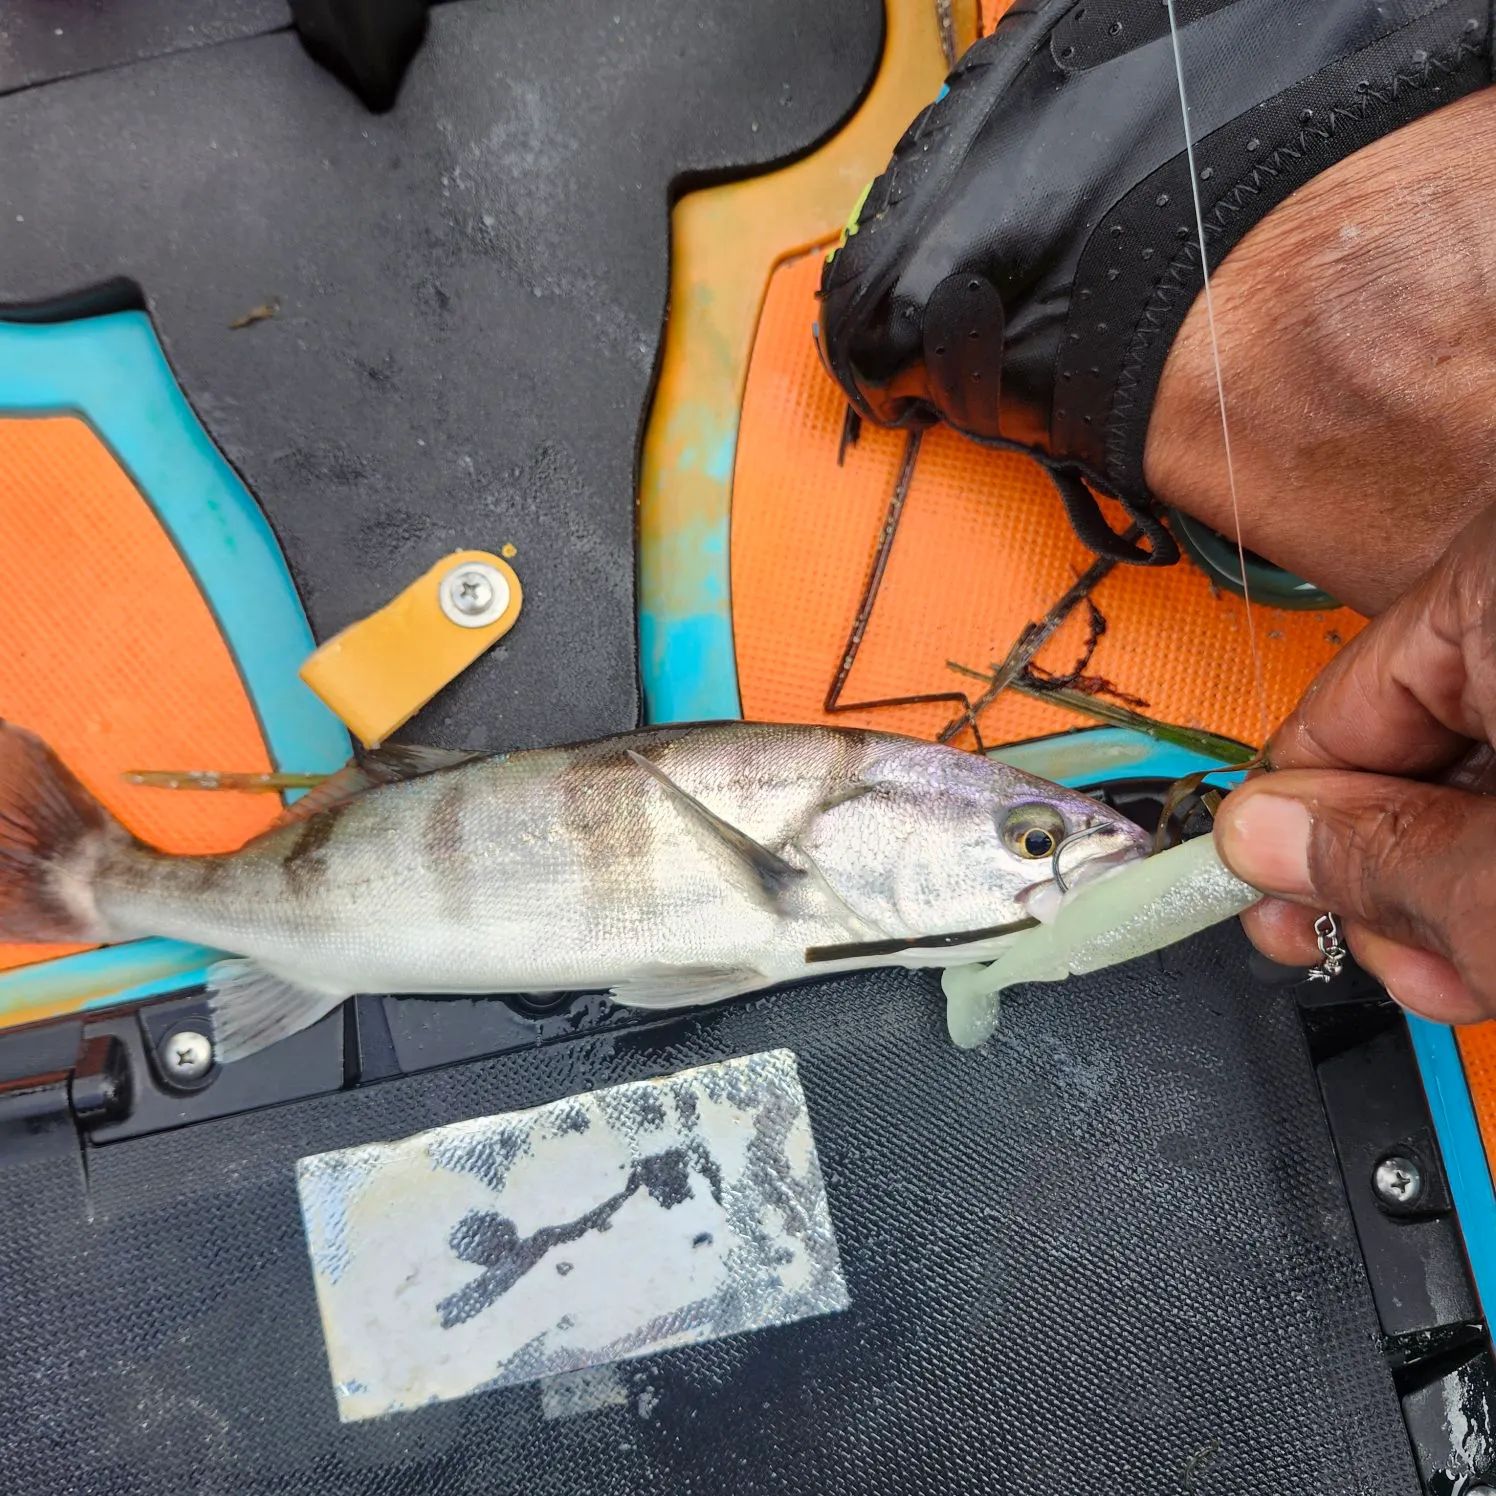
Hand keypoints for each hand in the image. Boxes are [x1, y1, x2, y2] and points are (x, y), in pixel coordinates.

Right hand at [1213, 502, 1495, 1023]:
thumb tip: (1262, 839)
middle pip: (1412, 740)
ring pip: (1484, 769)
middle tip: (1385, 952)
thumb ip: (1375, 858)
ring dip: (1458, 881)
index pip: (1336, 704)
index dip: (1287, 822)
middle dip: (1384, 872)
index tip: (1260, 893)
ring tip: (1474, 961)